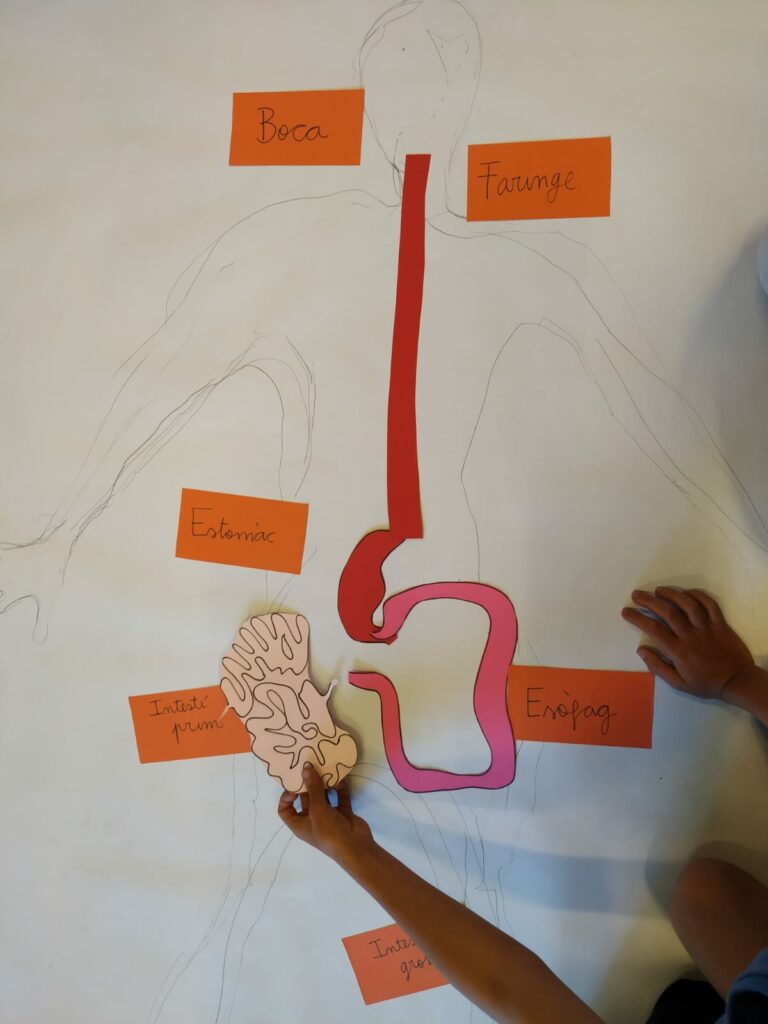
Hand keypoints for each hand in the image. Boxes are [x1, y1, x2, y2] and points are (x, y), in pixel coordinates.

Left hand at [278, 763, 375, 863]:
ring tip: (325, 768)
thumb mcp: (317, 809)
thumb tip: (306, 767)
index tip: (294, 784)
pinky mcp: (342, 813)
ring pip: (323, 797)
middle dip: (308, 784)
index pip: (286, 810)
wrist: (355, 847)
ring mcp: (328, 816)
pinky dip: (340, 789)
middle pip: (306, 799)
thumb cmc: (329, 832)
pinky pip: (339, 797)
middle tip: (311, 767)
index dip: (286, 797)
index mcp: (299, 824)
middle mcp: (312, 820)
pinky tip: (340, 778)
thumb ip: (313, 788)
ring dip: (325, 784)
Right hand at [621, 587, 753, 700]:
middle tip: (637, 595)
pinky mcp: (721, 624)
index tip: (626, 611)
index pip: (654, 630)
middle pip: (668, 612)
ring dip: (671, 594)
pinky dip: (698, 595)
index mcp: (679, 651)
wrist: (737, 681)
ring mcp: (708, 628)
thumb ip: (658, 667)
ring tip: (659, 590)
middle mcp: (691, 636)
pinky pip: (710, 604)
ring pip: (688, 605)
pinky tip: (686, 592)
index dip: (638, 618)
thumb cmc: (706, 683)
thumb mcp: (679, 684)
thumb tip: (641, 650)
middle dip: (649, 601)